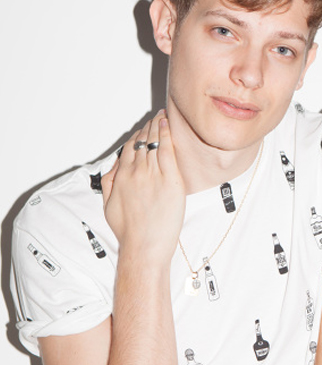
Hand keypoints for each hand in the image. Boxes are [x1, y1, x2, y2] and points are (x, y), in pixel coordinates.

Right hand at [101, 112, 184, 265]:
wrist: (144, 246)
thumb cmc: (129, 232)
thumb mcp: (108, 205)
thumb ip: (109, 182)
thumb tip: (113, 168)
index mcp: (121, 177)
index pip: (129, 149)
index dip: (137, 137)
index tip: (142, 131)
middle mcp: (135, 172)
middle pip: (141, 142)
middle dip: (148, 128)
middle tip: (155, 118)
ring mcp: (152, 174)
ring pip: (154, 142)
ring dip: (157, 127)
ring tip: (162, 118)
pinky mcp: (169, 179)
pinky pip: (167, 150)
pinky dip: (166, 134)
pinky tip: (167, 125)